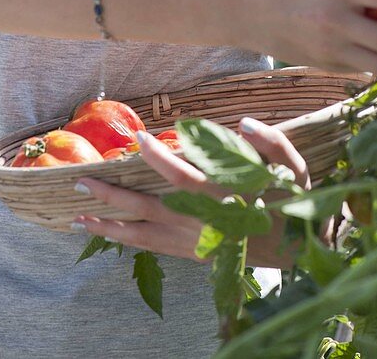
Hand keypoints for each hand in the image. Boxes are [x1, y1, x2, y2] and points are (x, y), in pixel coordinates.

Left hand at [72, 118, 309, 267]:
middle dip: (111, 196)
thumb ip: (272, 143)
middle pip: (147, 209)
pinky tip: (106, 234)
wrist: (298, 254)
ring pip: (142, 235)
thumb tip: (245, 121)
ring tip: (78, 216)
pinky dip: (126, 241)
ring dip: (109, 225)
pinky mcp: (192, 255)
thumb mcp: (293, 169)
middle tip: (79, 182)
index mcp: (222, 198)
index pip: (180, 175)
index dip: (156, 157)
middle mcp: (200, 223)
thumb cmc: (293, 205)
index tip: (137, 139)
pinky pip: (152, 248)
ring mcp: (193, 243)